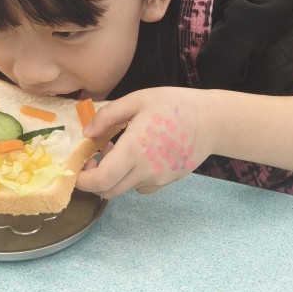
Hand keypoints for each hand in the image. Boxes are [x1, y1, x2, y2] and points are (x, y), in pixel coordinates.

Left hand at [75, 88, 214, 197]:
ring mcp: (158, 179)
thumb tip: (87, 132)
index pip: (100, 181)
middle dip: (94, 180)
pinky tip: (138, 155)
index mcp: (134, 150)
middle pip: (108, 191)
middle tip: (96, 156)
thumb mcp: (137, 99)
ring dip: (113, 176)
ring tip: (119, 149)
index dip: (83, 180)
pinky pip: (141, 186)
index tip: (80, 165)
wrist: (212, 121)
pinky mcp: (167, 181)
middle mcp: (145, 170)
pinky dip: (131, 177)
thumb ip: (108, 116)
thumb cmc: (174, 105)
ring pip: (124, 189)